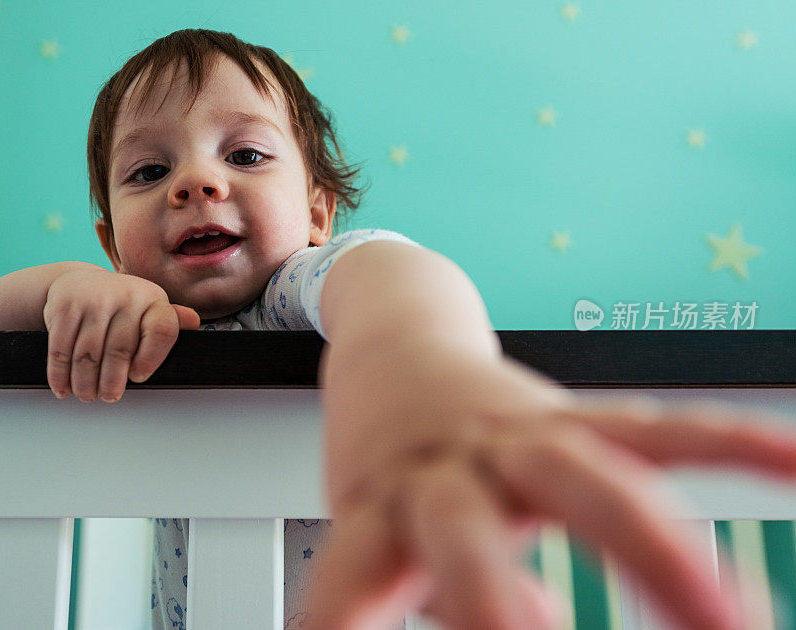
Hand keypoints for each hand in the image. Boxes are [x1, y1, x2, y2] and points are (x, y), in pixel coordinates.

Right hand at [43, 268, 198, 402]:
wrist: (79, 282)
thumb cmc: (122, 304)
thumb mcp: (149, 308)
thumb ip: (170, 321)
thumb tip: (194, 323)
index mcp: (153, 300)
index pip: (161, 330)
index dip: (152, 358)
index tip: (138, 377)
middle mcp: (126, 296)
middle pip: (120, 349)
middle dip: (112, 381)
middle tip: (109, 397)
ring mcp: (94, 300)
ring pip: (88, 352)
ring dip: (85, 382)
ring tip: (87, 395)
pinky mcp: (65, 307)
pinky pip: (61, 347)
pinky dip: (60, 373)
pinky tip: (64, 387)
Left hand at [305, 340, 795, 629]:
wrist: (390, 350)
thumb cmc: (385, 459)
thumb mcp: (375, 527)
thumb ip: (438, 590)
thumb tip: (529, 618)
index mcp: (375, 508)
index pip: (349, 586)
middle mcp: (443, 470)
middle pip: (466, 531)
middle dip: (496, 606)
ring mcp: (510, 437)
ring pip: (584, 477)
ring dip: (655, 547)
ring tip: (731, 613)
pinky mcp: (566, 414)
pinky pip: (651, 426)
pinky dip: (723, 443)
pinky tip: (788, 463)